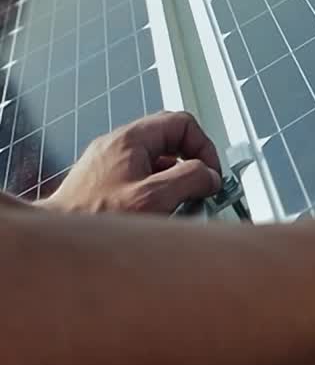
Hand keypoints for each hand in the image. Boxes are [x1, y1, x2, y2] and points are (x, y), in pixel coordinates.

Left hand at [40, 112, 222, 214]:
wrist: (54, 241)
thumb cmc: (92, 220)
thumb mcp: (153, 197)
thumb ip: (190, 178)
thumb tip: (210, 175)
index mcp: (130, 139)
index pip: (182, 123)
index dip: (203, 146)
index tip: (209, 172)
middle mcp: (117, 146)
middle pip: (170, 140)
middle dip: (191, 164)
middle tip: (200, 186)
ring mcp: (109, 164)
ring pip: (156, 161)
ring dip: (173, 181)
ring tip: (178, 206)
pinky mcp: (103, 184)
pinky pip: (140, 177)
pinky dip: (156, 192)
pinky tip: (157, 214)